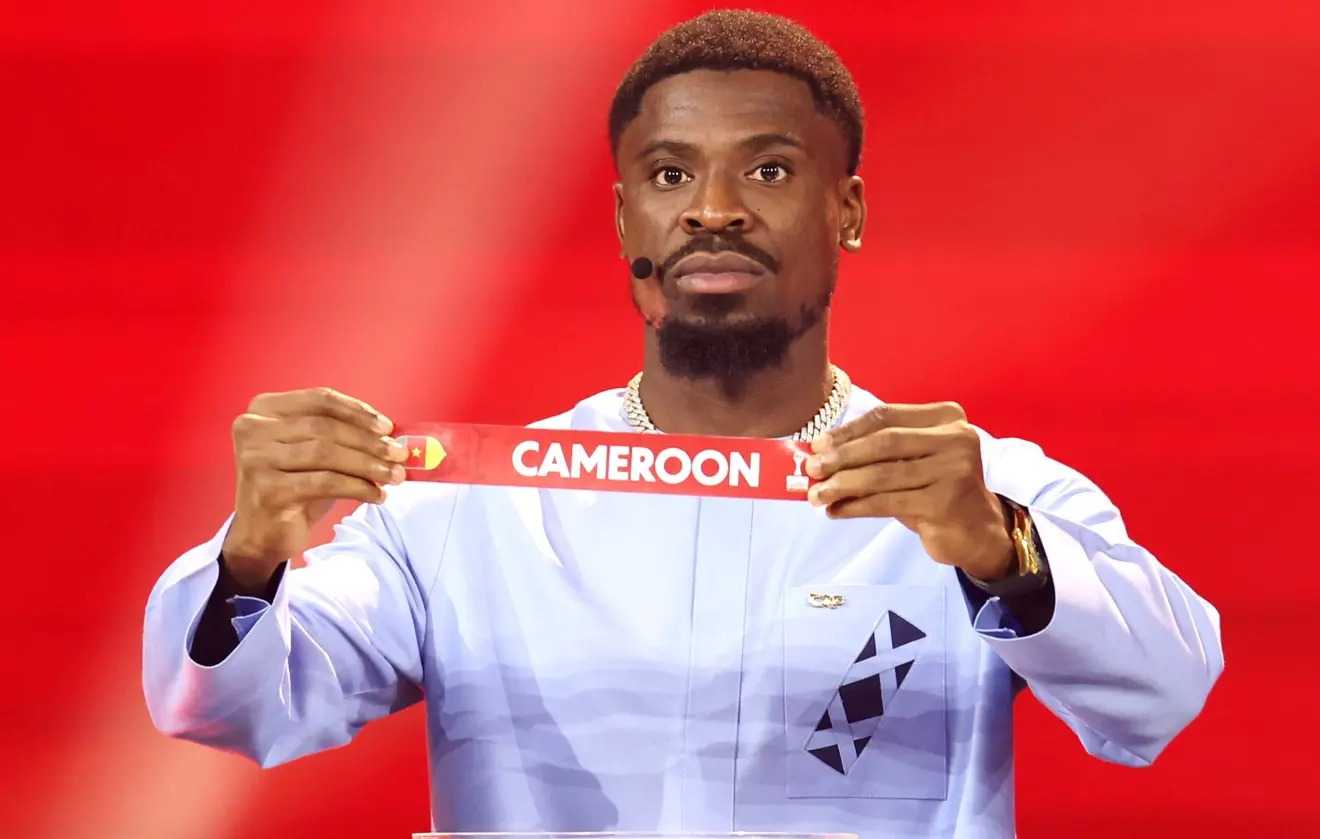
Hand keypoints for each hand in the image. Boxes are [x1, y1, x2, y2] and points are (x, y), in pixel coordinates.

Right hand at [221, 387, 408, 589]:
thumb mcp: (315, 453)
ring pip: (326, 454)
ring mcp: (256, 459)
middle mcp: (253, 429)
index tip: (388, 427)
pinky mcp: (266, 489)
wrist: (261, 533)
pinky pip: (324, 482)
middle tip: (400, 455)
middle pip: (325, 427)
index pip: (320, 400)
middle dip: (369, 442)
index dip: (358, 411)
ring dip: (368, 465)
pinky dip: (357, 487)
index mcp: (263, 409)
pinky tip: (377, 495)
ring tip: (394, 476)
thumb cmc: (294, 486)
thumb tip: (392, 435)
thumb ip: (344, 436)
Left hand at [803, 401, 1015, 580]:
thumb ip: (877, 452)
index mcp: (947, 417)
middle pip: (884, 443)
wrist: (976, 531)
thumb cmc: (936, 489)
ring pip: (883, 474)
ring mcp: (954, 470)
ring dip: (842, 485)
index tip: (816, 445)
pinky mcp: (945, 502)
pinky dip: (856, 506)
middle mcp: (956, 439)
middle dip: (841, 457)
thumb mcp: (912, 461)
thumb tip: (821, 454)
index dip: (847, 430)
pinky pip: (887, 502)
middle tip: (811, 469)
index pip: (886, 416)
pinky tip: (836, 511)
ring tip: (816, 495)